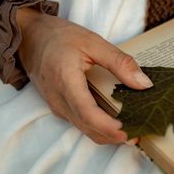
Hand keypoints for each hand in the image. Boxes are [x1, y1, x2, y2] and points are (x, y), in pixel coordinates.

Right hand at [16, 8, 152, 144]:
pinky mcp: (59, 106)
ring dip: (107, 134)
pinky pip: (79, 122)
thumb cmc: (59, 36)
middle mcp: (58, 99)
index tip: (127, 132)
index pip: (87, 112)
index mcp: (65, 80)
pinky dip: (98, 127)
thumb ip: (119, 62)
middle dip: (113, 136)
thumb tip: (144, 83)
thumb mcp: (93, 42)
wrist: (30, 36)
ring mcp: (56, 105)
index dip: (107, 126)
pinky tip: (115, 121)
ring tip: (132, 131)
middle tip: (139, 135)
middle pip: (87, 127)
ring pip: (84, 128)